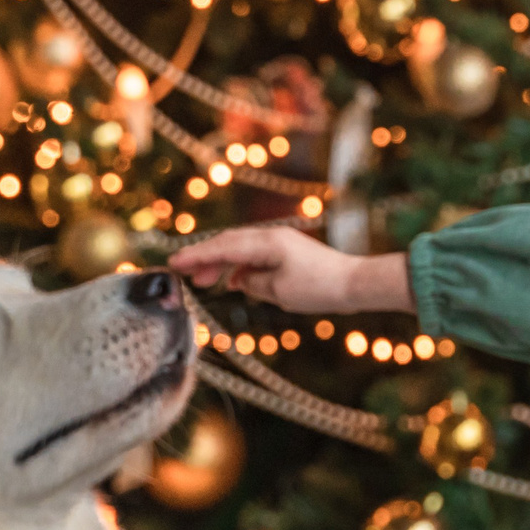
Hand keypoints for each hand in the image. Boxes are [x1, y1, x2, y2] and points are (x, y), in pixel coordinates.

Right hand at [167, 226, 413, 313]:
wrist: (355, 283)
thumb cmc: (320, 288)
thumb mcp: (281, 293)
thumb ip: (254, 283)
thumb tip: (240, 279)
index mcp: (267, 243)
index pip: (224, 248)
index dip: (196, 256)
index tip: (174, 264)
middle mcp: (271, 236)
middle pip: (228, 243)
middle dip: (203, 257)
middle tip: (182, 273)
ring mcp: (280, 242)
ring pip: (240, 248)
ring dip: (220, 263)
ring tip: (203, 281)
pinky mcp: (287, 251)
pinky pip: (254, 255)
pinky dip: (239, 266)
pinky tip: (232, 282)